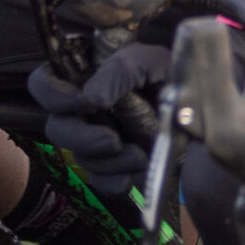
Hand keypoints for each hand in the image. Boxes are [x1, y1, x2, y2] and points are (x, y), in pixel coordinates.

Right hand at [27, 41, 173, 195]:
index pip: (43, 83)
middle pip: (56, 129)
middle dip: (81, 138)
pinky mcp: (113, 167)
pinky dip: (115, 182)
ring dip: (109, 161)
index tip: (86, 101)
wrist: (201, 112)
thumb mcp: (151, 61)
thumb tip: (90, 98)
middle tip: (112, 140)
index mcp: (85, 78)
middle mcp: (84, 111)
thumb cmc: (172, 76)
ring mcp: (97, 140)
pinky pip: (99, 183)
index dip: (53, 95)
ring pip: (80, 159)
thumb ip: (120, 70)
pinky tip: (136, 171)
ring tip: (141, 154)